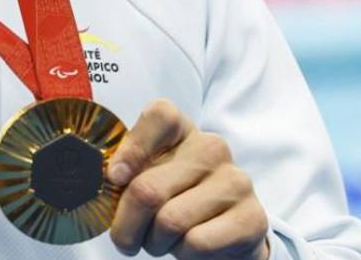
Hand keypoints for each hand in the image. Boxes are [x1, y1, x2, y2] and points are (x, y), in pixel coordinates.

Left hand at [105, 99, 268, 259]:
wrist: (223, 235)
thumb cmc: (172, 200)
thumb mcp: (146, 178)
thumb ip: (126, 173)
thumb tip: (108, 179)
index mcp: (182, 129)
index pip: (160, 115)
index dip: (131, 149)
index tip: (114, 178)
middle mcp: (212, 148)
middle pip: (148, 189)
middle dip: (127, 225)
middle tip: (127, 237)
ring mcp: (235, 181)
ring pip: (170, 221)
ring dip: (155, 243)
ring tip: (162, 240)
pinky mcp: (251, 218)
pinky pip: (197, 243)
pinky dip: (183, 254)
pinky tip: (189, 248)